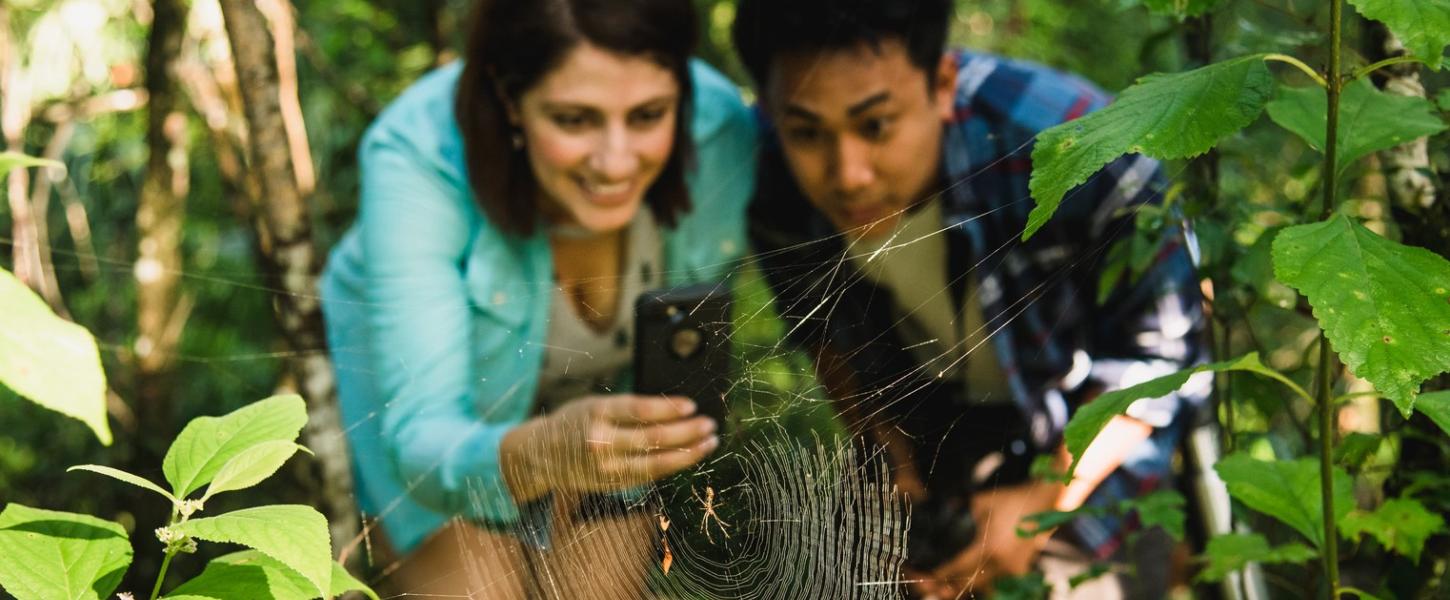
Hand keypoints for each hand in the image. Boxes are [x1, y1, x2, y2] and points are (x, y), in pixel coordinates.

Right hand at [502, 395, 718, 500]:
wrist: (542, 455)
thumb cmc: (576, 422)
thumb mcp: (595, 404)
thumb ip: (627, 407)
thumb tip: (674, 407)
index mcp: (596, 413)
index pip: (639, 410)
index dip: (668, 408)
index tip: (691, 405)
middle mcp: (600, 442)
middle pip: (652, 438)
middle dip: (687, 431)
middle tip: (709, 424)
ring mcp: (606, 467)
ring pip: (655, 463)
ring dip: (688, 453)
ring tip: (709, 442)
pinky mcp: (612, 483)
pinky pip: (648, 476)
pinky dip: (672, 465)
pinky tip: (689, 456)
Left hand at [906, 479, 1062, 598]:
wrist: (1044, 502)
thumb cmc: (1012, 500)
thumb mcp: (982, 502)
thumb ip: (963, 512)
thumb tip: (949, 512)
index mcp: (989, 548)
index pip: (959, 567)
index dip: (941, 574)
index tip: (928, 578)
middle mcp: (1001, 564)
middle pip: (970, 583)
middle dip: (950, 586)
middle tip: (931, 588)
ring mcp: (1013, 570)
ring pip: (985, 586)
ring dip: (966, 587)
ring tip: (947, 589)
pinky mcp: (1021, 570)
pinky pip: (998, 582)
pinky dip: (984, 583)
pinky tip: (972, 582)